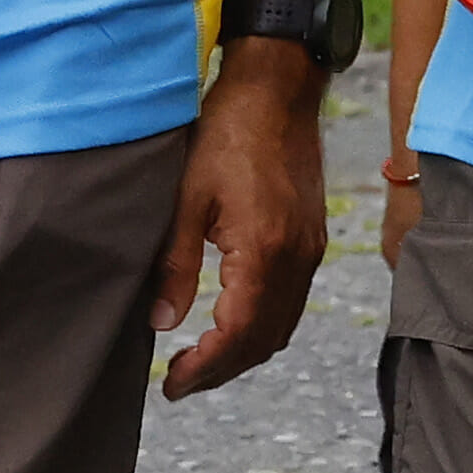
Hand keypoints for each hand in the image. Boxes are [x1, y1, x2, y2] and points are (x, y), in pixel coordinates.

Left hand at [160, 53, 329, 398]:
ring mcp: (310, 250)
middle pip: (264, 341)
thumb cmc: (228, 132)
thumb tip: (161, 322)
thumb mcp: (185, 197)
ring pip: (282, 326)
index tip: (171, 384)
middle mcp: (296, 259)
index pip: (238, 335)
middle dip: (222, 370)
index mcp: (264, 251)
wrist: (278, 89)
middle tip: (179, 381)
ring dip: (243, 351)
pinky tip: (231, 321)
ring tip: (200, 360)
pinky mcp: (311, 239)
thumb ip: (174, 263)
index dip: (205, 369)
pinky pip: (291, 302)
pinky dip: (261, 325)